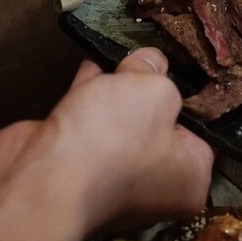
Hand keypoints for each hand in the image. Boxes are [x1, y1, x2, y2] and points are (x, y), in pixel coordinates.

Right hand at [0, 50, 213, 240]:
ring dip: (116, 91)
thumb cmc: (116, 138)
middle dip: (146, 92)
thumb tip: (151, 63)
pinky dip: (89, 94)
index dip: (187, 99)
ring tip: (117, 53)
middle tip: (144, 56)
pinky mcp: (73, 167)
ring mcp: (111, 179)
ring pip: (121, 124)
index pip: (200, 135)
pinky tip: (89, 64)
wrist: (41, 180)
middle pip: (157, 126)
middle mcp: (154, 187)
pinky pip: (90, 122)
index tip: (174, 70)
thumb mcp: (154, 91)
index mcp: (187, 180)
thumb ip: (156, 71)